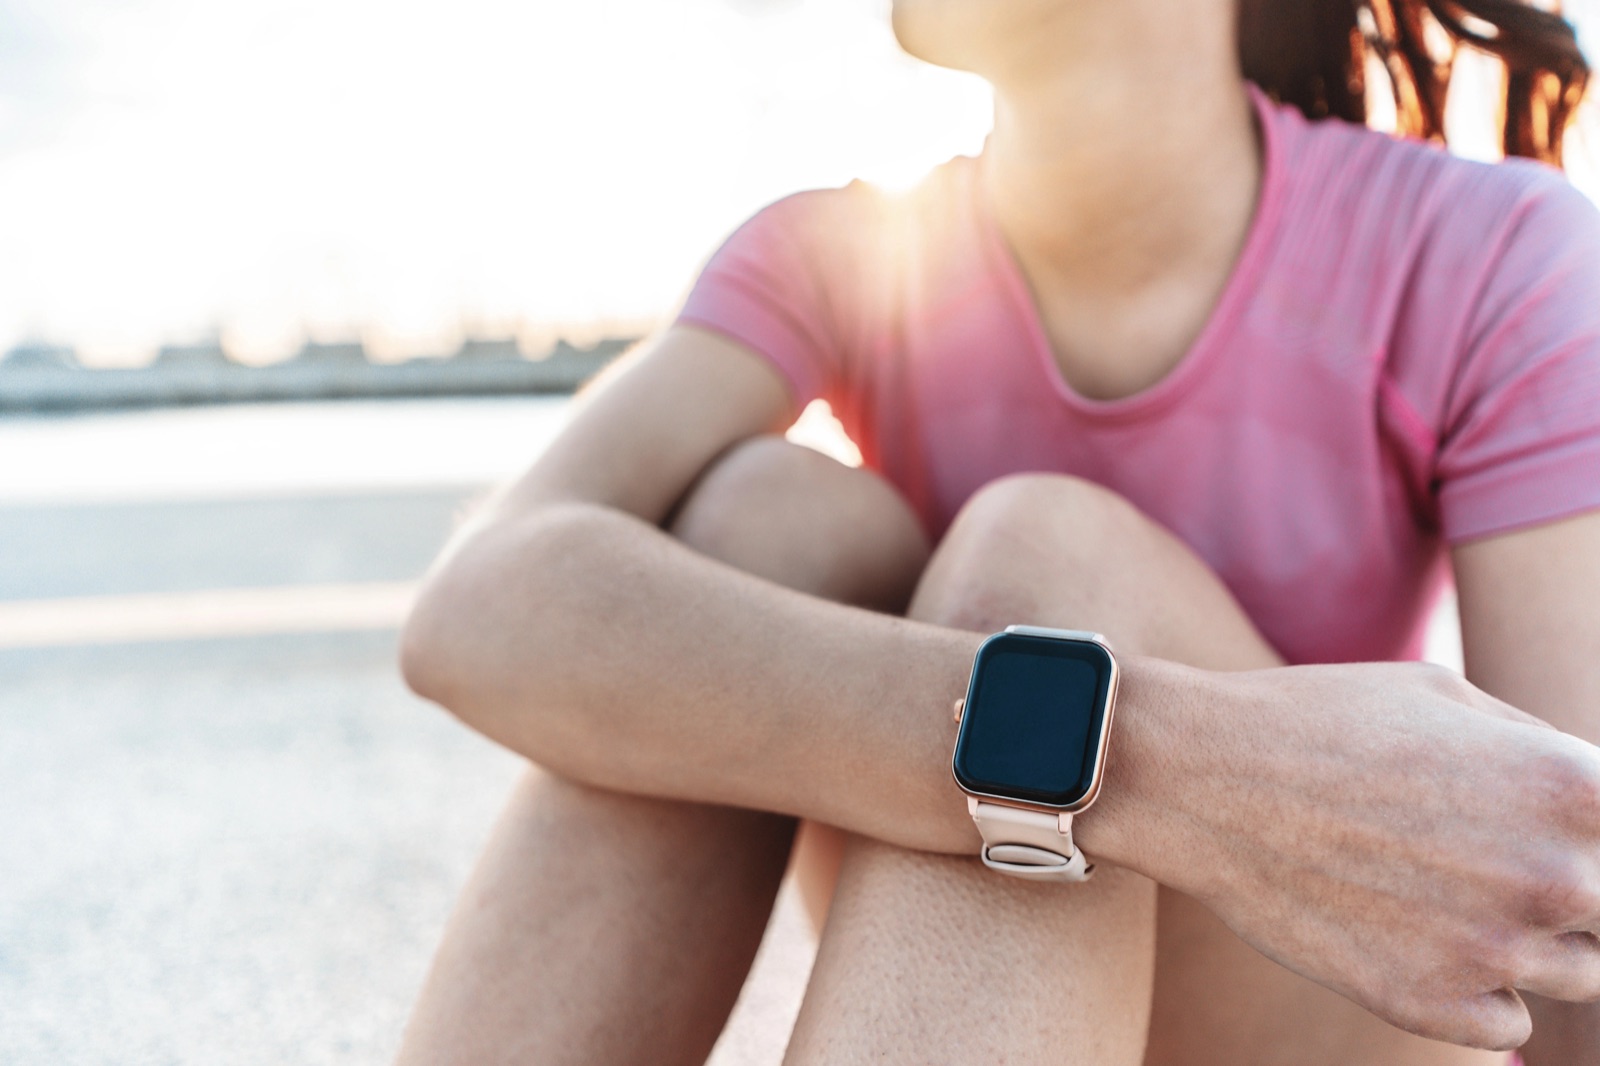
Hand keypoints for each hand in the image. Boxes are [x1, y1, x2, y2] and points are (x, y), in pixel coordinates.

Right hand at [1126, 659, 1599, 1049]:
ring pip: (1580, 977)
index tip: (1553, 831)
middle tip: (1490, 856)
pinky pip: (1508, 1023)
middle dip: (1572, 886)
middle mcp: (1554, 877)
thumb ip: (1542, 751)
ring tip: (1447, 889)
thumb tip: (1592, 802)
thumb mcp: (1447, 694)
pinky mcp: (1430, 1006)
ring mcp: (1494, 950)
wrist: (1198, 776)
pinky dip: (1478, 989)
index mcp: (1573, 787)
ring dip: (1531, 940)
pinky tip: (1419, 934)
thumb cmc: (1319, 719)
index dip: (1595, 833)